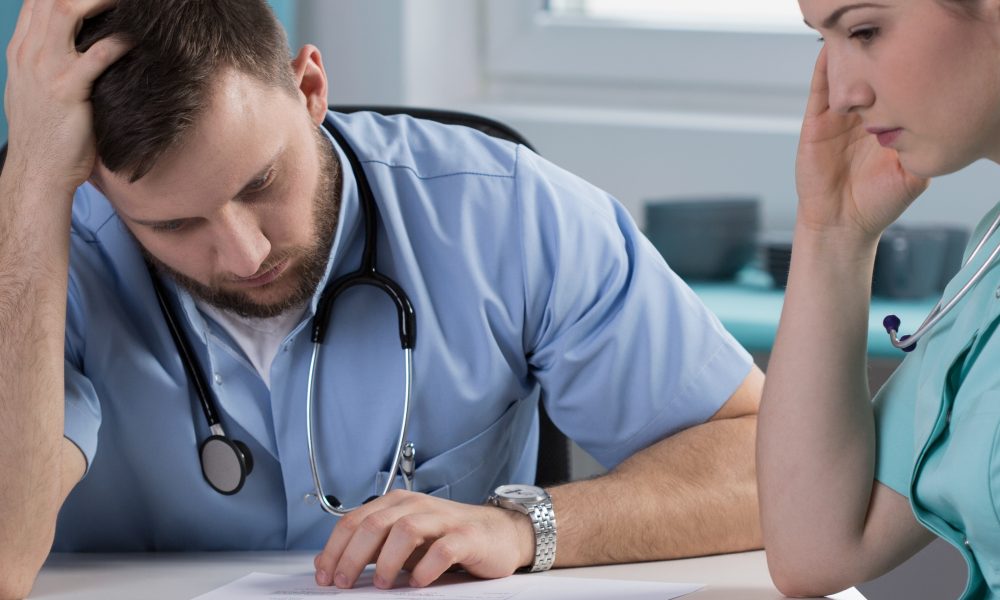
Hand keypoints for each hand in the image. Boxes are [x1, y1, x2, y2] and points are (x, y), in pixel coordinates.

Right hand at [3, 0, 130, 193]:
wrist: (38, 172)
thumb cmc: (46, 133)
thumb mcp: (37, 88)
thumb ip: (48, 61)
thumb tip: (76, 43)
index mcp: (22, 50)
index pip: (37, 0)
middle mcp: (29, 53)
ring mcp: (45, 70)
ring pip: (66, 11)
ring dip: (100, 1)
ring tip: (128, 3)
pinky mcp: (67, 91)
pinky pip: (96, 56)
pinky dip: (119, 42)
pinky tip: (138, 39)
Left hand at [313, 490, 534, 588]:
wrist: (498, 534)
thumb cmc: (447, 538)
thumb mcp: (403, 542)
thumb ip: (370, 548)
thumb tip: (329, 563)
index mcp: (398, 504)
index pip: (356, 519)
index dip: (336, 547)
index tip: (325, 574)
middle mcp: (417, 506)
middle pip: (375, 524)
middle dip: (353, 556)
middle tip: (345, 582)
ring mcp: (443, 519)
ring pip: (405, 529)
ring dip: (388, 560)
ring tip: (383, 584)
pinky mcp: (467, 537)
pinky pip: (443, 550)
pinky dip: (426, 568)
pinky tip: (418, 582)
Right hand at [795, 47, 928, 240]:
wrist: (843, 223)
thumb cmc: (878, 203)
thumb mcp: (913, 174)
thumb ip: (921, 147)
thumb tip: (931, 120)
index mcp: (890, 124)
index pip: (897, 87)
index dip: (904, 70)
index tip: (912, 59)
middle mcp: (865, 118)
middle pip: (871, 76)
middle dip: (880, 60)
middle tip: (888, 49)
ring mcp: (839, 118)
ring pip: (845, 78)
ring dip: (852, 60)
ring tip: (862, 47)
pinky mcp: (816, 123)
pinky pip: (819, 90)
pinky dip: (824, 69)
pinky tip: (830, 51)